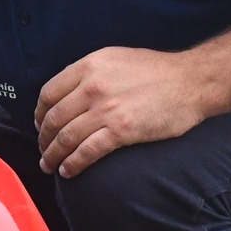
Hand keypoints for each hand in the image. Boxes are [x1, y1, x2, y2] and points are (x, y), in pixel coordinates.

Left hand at [34, 47, 208, 177]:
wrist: (192, 81)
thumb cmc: (158, 70)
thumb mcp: (117, 59)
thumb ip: (92, 72)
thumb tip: (71, 92)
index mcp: (89, 65)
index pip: (49, 93)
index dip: (39, 113)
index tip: (40, 125)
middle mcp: (92, 86)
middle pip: (53, 118)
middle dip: (43, 139)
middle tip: (43, 151)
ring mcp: (105, 109)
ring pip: (65, 138)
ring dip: (52, 156)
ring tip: (49, 166)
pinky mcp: (121, 131)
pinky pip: (86, 152)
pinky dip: (73, 165)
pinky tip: (68, 172)